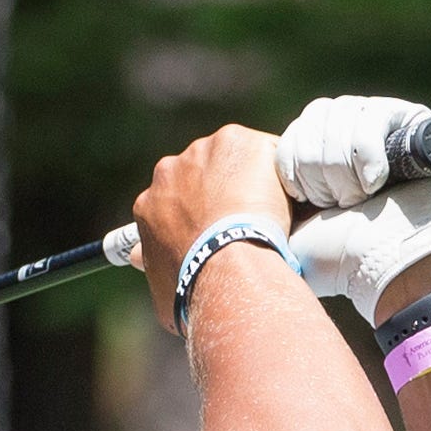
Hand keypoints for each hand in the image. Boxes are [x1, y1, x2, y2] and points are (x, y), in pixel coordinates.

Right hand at [128, 125, 291, 330]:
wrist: (228, 268)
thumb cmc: (196, 290)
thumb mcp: (163, 288)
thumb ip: (154, 266)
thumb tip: (139, 260)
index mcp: (150, 203)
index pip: (177, 200)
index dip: (201, 214)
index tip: (219, 227)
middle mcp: (171, 169)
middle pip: (204, 173)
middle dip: (224, 191)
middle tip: (248, 219)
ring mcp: (205, 151)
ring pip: (236, 159)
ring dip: (252, 179)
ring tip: (273, 211)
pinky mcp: (239, 141)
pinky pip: (267, 152)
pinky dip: (279, 173)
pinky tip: (291, 198)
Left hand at [274, 95, 430, 324]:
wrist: (395, 268)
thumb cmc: (344, 259)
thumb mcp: (290, 230)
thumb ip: (268, 204)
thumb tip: (240, 189)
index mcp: (320, 157)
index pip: (291, 136)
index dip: (296, 169)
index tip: (308, 204)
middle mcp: (350, 134)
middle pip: (314, 119)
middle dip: (321, 170)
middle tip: (339, 205)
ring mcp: (382, 124)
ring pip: (341, 115)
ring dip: (346, 167)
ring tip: (362, 198)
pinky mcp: (413, 120)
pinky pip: (373, 115)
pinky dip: (368, 151)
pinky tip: (377, 181)